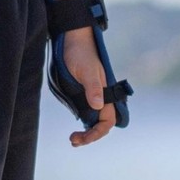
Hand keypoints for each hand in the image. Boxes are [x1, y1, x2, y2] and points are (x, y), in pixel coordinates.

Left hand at [59, 28, 118, 146]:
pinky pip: (86, 112)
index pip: (107, 120)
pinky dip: (82, 123)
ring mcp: (92, 95)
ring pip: (93, 120)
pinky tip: (75, 126)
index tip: (84, 138)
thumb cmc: (80, 52)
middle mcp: (101, 96)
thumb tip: (98, 106)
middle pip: (101, 124)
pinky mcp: (82, 92)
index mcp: (106, 92)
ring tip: (73, 139)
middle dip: (90, 136)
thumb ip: (93, 87)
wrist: (72, 39)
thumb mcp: (86, 70)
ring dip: (86, 132)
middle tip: (73, 141)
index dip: (98, 132)